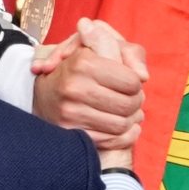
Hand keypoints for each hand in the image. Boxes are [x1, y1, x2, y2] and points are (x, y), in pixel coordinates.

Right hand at [32, 17, 146, 153]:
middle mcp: (75, 87)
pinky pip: (110, 141)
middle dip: (136, 102)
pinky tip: (121, 127)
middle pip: (129, 104)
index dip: (136, 82)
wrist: (44, 93)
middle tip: (132, 99)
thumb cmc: (79, 67)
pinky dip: (122, 136)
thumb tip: (143, 75)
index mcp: (83, 63)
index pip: (132, 81)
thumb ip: (126, 52)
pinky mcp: (71, 131)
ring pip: (122, 125)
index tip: (130, 82)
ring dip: (131, 120)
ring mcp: (71, 112)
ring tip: (127, 112)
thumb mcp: (99, 48)